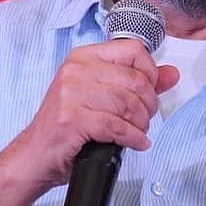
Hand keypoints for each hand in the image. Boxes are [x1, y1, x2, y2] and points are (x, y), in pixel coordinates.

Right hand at [0, 39, 178, 196]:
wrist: (35, 156)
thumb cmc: (67, 127)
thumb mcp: (102, 97)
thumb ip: (138, 82)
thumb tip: (171, 74)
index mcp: (83, 57)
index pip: (133, 50)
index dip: (150, 72)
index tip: (150, 91)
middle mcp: (75, 70)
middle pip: (135, 79)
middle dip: (149, 104)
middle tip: (145, 119)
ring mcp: (71, 94)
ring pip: (128, 104)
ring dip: (141, 124)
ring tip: (138, 132)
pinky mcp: (72, 118)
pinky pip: (117, 126)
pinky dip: (133, 138)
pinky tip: (135, 143)